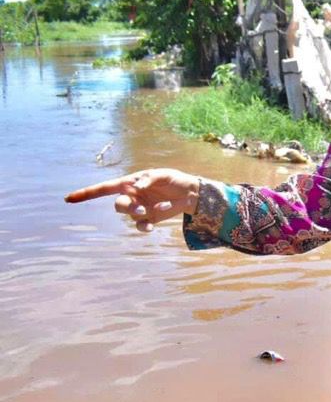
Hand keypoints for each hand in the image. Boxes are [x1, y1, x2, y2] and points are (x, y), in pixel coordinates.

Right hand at [65, 168, 200, 232]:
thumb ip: (149, 178)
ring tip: (164, 205)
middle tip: (142, 208)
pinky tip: (153, 225)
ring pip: (132, 215)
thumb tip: (138, 186)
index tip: (68, 199)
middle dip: (127, 208)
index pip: (103, 189)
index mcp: (128, 183)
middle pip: (118, 206)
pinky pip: (140, 226)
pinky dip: (146, 226)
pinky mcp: (149, 219)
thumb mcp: (162, 174)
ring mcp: (139, 209)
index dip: (86, 194)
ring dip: (146, 212)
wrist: (190, 192)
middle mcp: (131, 197)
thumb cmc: (173, 179)